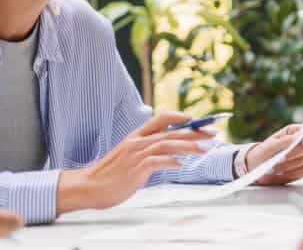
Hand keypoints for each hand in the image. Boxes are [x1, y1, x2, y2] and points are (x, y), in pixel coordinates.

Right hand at [56, 112, 210, 213]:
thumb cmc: (113, 172)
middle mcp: (138, 141)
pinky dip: (171, 162)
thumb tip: (172, 145)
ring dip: (189, 145)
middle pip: (171, 131)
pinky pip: (156, 162)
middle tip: (213, 133)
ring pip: (167, 144)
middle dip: (195, 131)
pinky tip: (182, 165)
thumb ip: (150, 147)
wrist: (90, 186)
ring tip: (205, 148)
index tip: (202, 120)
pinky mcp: (135, 169)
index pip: (163, 117)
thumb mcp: (131, 153)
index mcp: (138, 135)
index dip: (183, 116)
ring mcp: (136, 155)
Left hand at [245, 124, 302, 185]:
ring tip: (275, 168)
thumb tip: (296, 138)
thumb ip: (282, 142)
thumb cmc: (262, 153)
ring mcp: (302, 156)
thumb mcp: (268, 146)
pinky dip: (293, 173)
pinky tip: (282, 174)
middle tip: (281, 158)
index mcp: (294, 132)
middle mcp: (301, 143)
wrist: (256, 168)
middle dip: (293, 154)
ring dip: (290, 165)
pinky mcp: (301, 168)